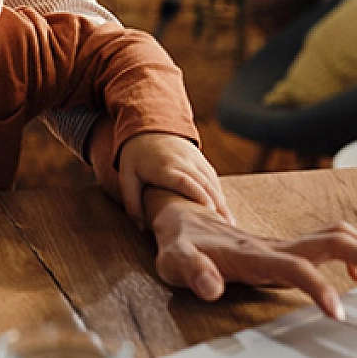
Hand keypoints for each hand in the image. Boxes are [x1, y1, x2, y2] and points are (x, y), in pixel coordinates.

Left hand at [116, 133, 233, 225]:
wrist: (148, 129)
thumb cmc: (136, 156)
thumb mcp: (127, 176)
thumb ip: (132, 202)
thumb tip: (141, 228)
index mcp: (164, 167)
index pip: (183, 180)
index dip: (197, 194)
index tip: (209, 210)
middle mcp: (183, 162)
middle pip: (203, 183)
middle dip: (216, 204)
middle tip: (225, 227)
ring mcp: (194, 159)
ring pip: (211, 182)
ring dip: (222, 202)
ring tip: (229, 224)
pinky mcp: (201, 161)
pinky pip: (212, 178)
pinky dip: (220, 194)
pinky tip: (225, 211)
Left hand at [145, 192, 356, 320]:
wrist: (180, 216)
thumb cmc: (179, 243)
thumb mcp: (175, 260)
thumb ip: (192, 272)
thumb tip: (209, 288)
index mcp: (252, 254)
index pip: (295, 267)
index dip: (318, 287)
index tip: (338, 313)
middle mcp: (274, 245)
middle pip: (333, 241)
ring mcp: (283, 244)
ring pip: (337, 237)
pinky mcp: (286, 248)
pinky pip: (330, 242)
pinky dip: (355, 255)